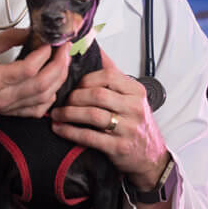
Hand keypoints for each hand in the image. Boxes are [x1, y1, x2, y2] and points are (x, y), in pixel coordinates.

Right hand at [0, 28, 70, 116]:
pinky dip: (48, 98)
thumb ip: (10, 38)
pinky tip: (51, 84)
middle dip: (59, 66)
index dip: (46, 54)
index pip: (30, 69)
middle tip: (64, 49)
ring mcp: (5, 108)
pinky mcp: (6, 113)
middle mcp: (1, 99)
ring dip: (58, 80)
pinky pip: (35, 111)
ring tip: (62, 63)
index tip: (52, 42)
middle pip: (42, 86)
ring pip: (43, 99)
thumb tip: (33, 32)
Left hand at [49, 47, 169, 191]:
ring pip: (92, 114)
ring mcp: (128, 128)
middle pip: (97, 94)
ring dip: (68, 113)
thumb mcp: (133, 99)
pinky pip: (89, 136)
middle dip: (74, 96)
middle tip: (62, 100)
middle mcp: (134, 108)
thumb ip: (115, 78)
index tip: (74, 84)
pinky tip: (59, 129)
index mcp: (136, 92)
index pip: (108, 76)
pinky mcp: (118, 147)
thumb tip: (95, 51)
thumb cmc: (137, 124)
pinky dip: (70, 131)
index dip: (86, 79)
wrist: (150, 157)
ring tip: (56, 114)